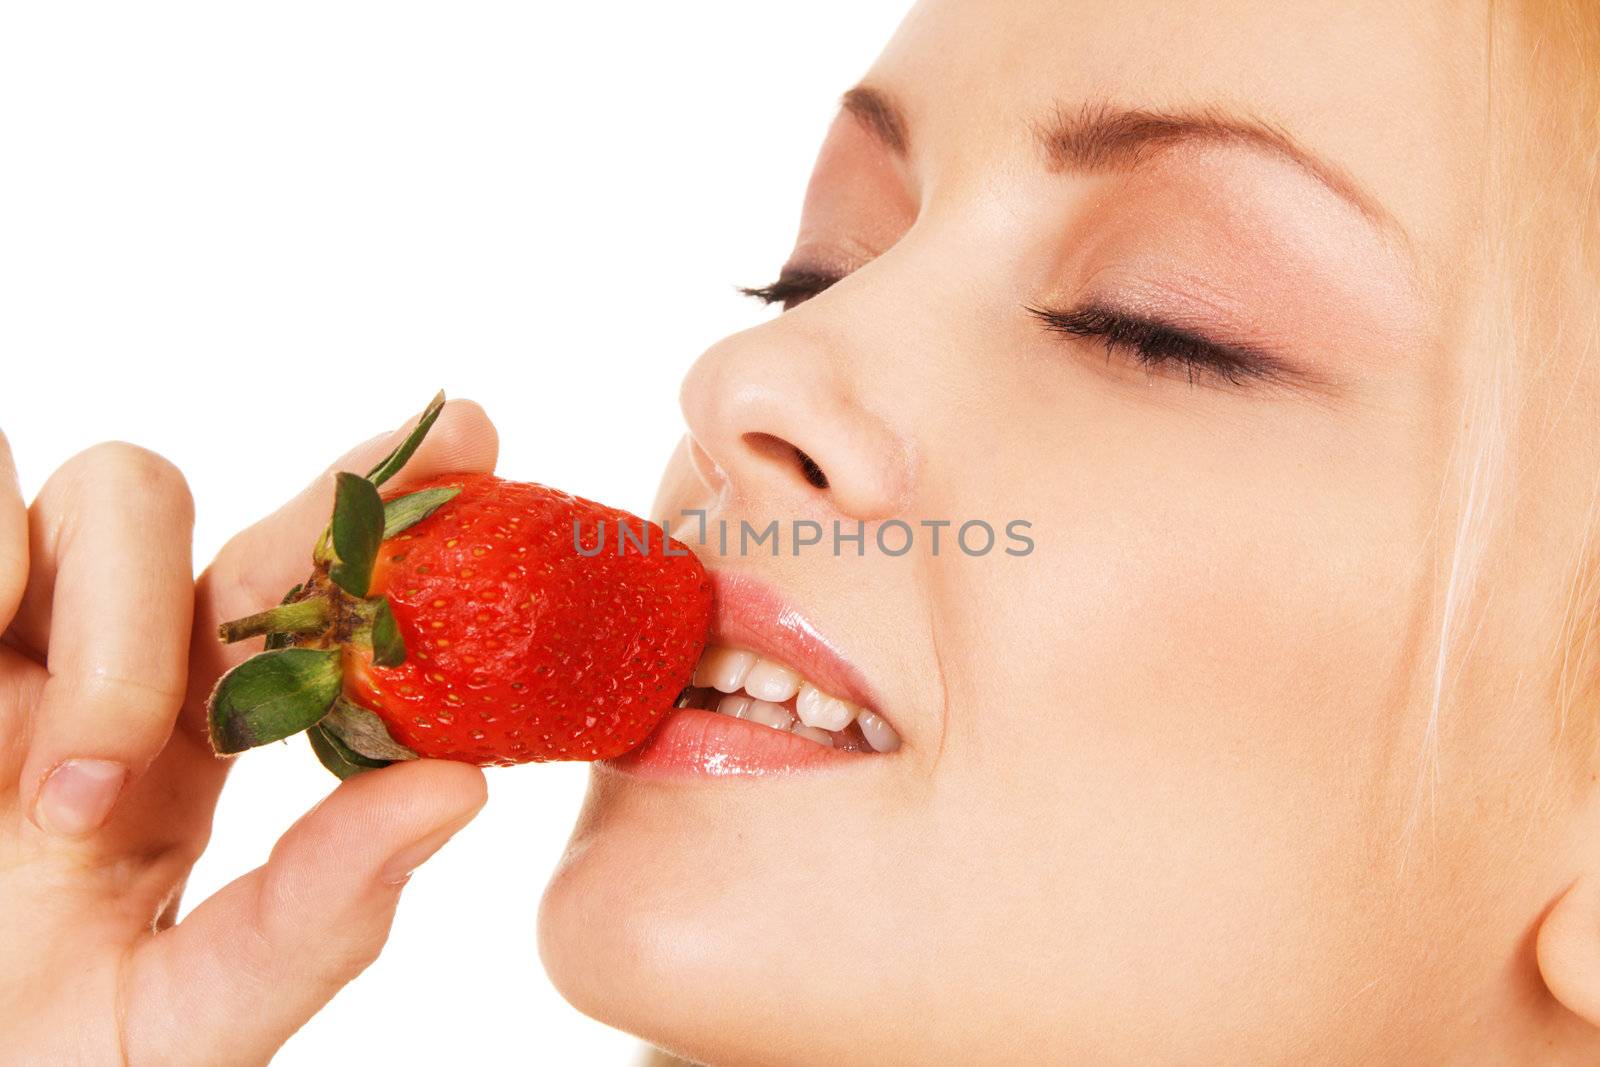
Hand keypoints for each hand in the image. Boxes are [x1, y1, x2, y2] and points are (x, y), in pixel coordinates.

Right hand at [0, 401, 498, 1064]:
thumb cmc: (24, 1064)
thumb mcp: (176, 1027)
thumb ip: (311, 920)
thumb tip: (457, 789)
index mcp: (170, 742)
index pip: (281, 585)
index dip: (370, 501)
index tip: (474, 438)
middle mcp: (74, 663)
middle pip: (164, 503)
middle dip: (195, 592)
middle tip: (129, 769)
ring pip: (80, 489)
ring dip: (95, 618)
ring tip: (49, 796)